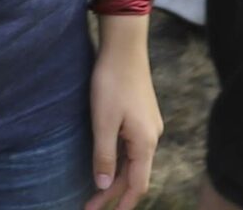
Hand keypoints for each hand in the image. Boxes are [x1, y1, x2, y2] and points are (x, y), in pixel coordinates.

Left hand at [83, 30, 160, 209]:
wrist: (124, 47)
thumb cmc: (111, 82)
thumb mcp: (103, 121)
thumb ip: (104, 155)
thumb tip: (103, 185)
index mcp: (145, 143)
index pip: (137, 185)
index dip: (122, 203)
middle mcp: (152, 138)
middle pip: (136, 176)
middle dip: (114, 194)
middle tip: (91, 205)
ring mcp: (149, 127)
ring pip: (135, 162)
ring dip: (117, 178)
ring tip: (97, 191)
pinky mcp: (143, 117)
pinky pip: (133, 148)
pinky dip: (121, 162)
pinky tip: (109, 162)